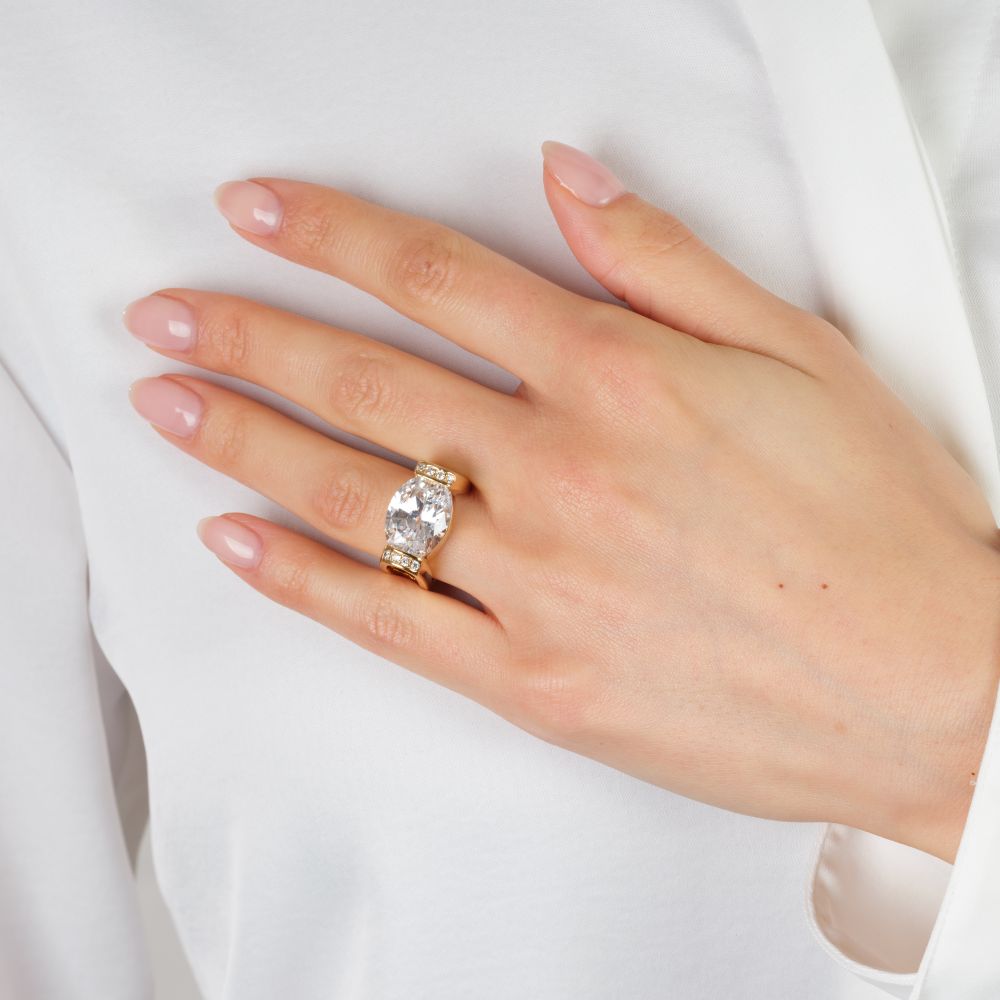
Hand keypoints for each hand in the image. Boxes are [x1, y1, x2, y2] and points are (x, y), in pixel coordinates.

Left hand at [124, 140, 999, 862]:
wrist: (927, 683)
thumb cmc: (875, 527)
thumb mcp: (795, 353)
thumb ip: (665, 260)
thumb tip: (569, 184)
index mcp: (622, 380)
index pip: (435, 278)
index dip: (330, 236)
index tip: (259, 216)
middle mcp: (565, 475)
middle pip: (364, 383)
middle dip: (248, 336)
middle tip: (171, 317)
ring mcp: (540, 585)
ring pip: (353, 498)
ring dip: (243, 441)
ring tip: (171, 406)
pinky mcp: (534, 681)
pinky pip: (388, 623)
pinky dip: (300, 581)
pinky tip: (237, 542)